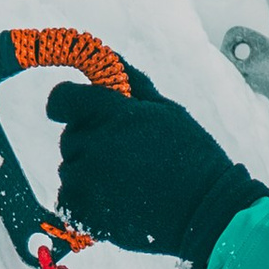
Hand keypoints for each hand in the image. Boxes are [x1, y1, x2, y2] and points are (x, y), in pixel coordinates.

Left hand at [47, 75, 264, 268]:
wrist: (206, 213)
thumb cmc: (193, 157)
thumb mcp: (167, 109)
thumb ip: (131, 82)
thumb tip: (106, 55)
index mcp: (112, 113)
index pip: (61, 99)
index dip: (68, 104)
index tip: (78, 113)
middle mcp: (94, 144)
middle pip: (70, 137)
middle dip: (90, 142)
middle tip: (127, 157)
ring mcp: (86, 181)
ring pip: (70, 169)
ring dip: (89, 174)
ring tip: (127, 184)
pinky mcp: (86, 213)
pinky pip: (68, 201)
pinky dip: (85, 203)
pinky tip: (115, 203)